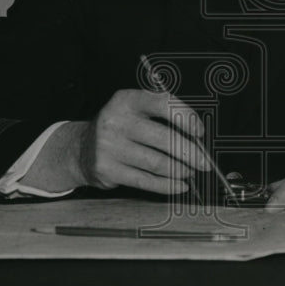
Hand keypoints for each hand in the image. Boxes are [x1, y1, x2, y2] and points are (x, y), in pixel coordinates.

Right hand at [23, 89, 209, 194]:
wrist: (81, 148)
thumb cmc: (119, 128)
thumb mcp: (135, 111)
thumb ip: (163, 116)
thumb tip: (196, 137)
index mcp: (126, 100)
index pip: (163, 103)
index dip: (186, 118)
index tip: (199, 131)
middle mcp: (115, 120)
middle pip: (163, 138)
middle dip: (190, 152)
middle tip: (204, 161)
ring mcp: (109, 146)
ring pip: (156, 162)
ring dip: (180, 170)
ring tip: (190, 172)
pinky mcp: (107, 169)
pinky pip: (145, 180)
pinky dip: (167, 185)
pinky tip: (179, 185)